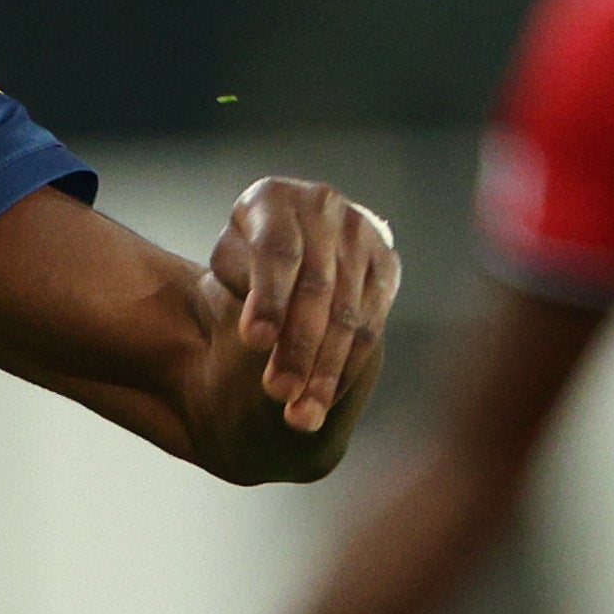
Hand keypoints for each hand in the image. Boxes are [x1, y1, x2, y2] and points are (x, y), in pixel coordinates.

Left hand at [203, 178, 399, 449]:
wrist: (285, 247)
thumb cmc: (239, 265)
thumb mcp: (227, 266)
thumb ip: (240, 288)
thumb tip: (263, 338)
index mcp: (271, 198)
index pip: (278, 251)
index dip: (269, 297)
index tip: (255, 342)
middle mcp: (322, 206)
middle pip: (317, 286)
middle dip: (298, 345)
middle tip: (277, 394)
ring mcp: (360, 233)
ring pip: (348, 311)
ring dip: (325, 368)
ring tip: (301, 415)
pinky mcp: (386, 263)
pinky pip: (371, 323)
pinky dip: (348, 366)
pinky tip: (327, 399)